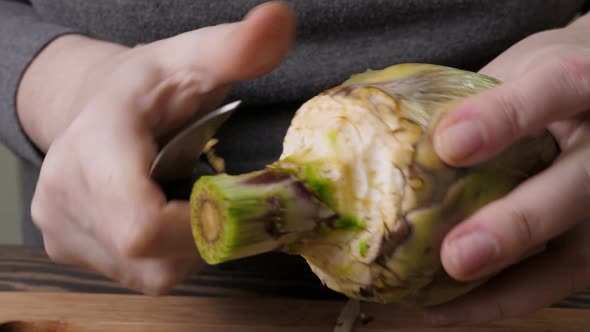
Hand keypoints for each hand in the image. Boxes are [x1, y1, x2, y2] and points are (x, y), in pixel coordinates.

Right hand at [19, 2, 294, 294]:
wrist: (88, 107)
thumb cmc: (145, 85)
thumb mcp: (191, 58)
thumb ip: (237, 47)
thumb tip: (281, 20)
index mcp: (94, 144)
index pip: (141, 223)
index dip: (196, 228)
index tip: (227, 198)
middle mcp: (64, 194)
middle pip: (152, 255)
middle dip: (202, 234)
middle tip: (216, 195)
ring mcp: (61, 227)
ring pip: (148, 272)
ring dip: (186, 246)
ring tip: (187, 199)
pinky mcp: (66, 248)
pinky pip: (136, 274)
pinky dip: (166, 255)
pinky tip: (166, 214)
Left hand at [426, 17, 589, 323]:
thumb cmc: (542, 80)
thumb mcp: (516, 67)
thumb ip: (473, 96)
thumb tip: (385, 129)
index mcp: (584, 82)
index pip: (555, 90)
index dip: (505, 117)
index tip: (449, 144)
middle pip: (577, 188)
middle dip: (517, 225)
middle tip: (459, 254)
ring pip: (575, 251)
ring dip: (506, 283)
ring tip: (439, 300)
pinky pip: (553, 280)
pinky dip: (500, 301)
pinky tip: (446, 308)